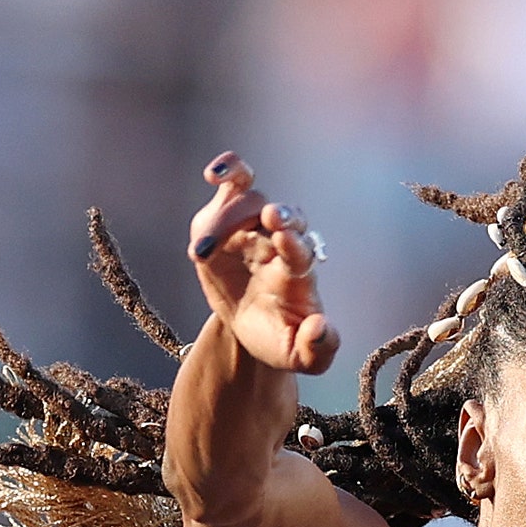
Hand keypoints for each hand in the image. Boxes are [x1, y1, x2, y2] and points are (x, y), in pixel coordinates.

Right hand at [188, 152, 338, 376]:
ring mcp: (254, 226)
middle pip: (284, 217)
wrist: (251, 330)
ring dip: (231, 214)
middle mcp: (280, 242)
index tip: (285, 241)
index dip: (295, 244)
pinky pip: (232, 184)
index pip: (301, 251)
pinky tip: (214, 174)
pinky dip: (227, 170)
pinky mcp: (226, 218)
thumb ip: (317, 348)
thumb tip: (320, 327)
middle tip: (270, 219)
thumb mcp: (298, 356)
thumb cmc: (279, 339)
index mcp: (299, 272)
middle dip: (278, 215)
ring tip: (205, 250)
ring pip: (251, 200)